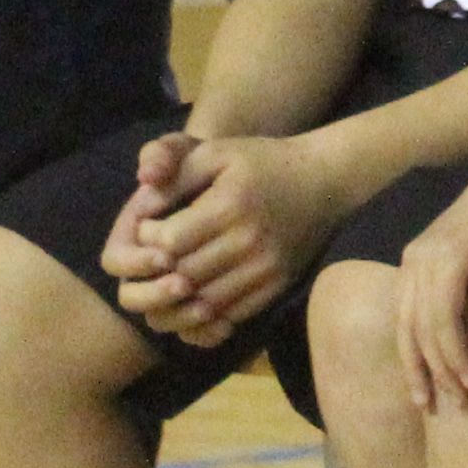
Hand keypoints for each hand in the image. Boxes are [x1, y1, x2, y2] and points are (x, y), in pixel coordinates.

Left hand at [115, 131, 358, 342]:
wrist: (326, 179)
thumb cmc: (263, 162)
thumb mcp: (219, 152)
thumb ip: (177, 173)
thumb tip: (141, 205)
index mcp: (231, 205)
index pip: (170, 241)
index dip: (150, 239)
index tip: (150, 228)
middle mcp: (250, 241)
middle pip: (183, 275)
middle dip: (159, 271)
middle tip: (155, 259)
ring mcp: (266, 268)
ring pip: (204, 302)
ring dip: (179, 298)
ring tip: (171, 278)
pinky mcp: (277, 286)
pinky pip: (230, 314)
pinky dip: (206, 313)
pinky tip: (198, 293)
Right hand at [394, 153, 467, 410]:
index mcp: (447, 254)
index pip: (441, 319)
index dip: (453, 357)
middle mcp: (420, 257)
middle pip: (418, 325)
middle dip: (435, 368)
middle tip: (455, 405)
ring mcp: (412, 258)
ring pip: (404, 322)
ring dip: (414, 363)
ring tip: (425, 403)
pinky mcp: (415, 262)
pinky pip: (405, 310)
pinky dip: (411, 343)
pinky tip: (420, 371)